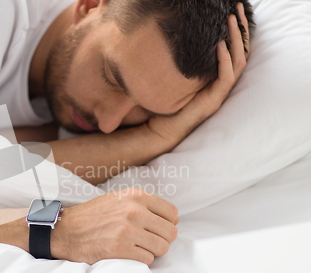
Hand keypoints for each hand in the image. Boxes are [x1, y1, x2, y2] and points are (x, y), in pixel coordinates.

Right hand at [50, 189, 178, 264]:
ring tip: (135, 248)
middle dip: (161, 240)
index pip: (172, 213)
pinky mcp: (120, 249)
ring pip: (162, 248)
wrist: (66, 230)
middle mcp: (134, 211)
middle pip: (170, 233)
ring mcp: (127, 230)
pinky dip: (140, 260)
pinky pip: (148, 259)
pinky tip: (127, 254)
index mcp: (135, 196)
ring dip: (151, 251)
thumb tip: (170, 218)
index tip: (156, 230)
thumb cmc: (93, 216)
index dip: (167, 224)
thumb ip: (142, 204)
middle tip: (146, 242)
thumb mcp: (118, 199)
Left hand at [145, 2, 250, 143]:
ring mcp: (221, 92)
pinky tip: (219, 44)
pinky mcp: (214, 100)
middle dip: (241, 28)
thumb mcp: (179, 75)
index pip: (236, 49)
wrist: (163, 127)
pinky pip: (226, 77)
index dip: (238, 30)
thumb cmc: (169, 102)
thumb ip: (187, 59)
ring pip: (238, 61)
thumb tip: (181, 36)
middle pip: (242, 52)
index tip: (234, 10)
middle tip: (238, 8)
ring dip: (235, 39)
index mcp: (219, 76)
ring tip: (230, 19)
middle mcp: (223, 83)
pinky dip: (224, 59)